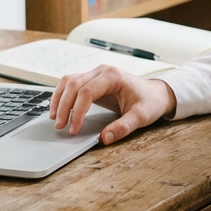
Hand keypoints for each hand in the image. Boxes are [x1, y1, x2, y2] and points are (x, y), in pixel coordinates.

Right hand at [49, 66, 176, 144]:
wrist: (155, 94)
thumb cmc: (149, 102)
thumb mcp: (141, 117)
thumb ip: (123, 127)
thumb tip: (104, 138)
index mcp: (113, 76)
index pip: (87, 91)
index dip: (78, 111)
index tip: (74, 129)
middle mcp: (102, 71)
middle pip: (73, 84)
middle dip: (64, 106)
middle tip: (60, 126)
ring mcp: (95, 74)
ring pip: (68, 81)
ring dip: (59, 99)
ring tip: (55, 118)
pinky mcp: (92, 80)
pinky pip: (71, 84)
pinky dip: (62, 95)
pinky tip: (59, 109)